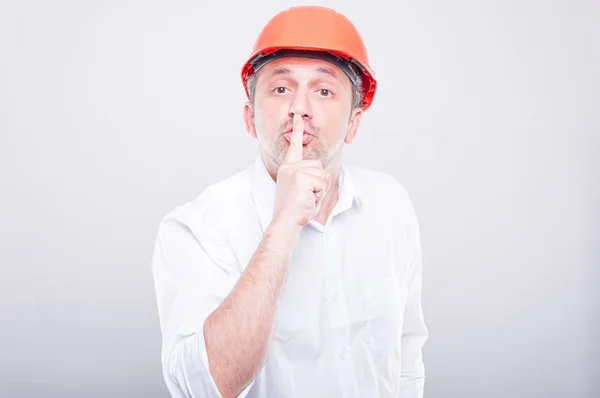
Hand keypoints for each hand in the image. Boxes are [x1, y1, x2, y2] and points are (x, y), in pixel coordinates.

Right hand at [272, 114, 331, 228]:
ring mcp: (294, 171)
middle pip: (319, 166)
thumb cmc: (295, 209)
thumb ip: (312, 178)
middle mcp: (290, 167)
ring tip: (306, 198)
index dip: (298, 130)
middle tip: (306, 195)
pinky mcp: (301, 178)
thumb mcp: (304, 189)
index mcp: (288, 167)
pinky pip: (322, 183)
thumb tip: (323, 174)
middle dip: (319, 182)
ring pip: (322, 174)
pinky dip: (318, 194)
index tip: (298, 117)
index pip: (295, 146)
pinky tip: (306, 199)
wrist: (285, 221)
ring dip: (319, 189)